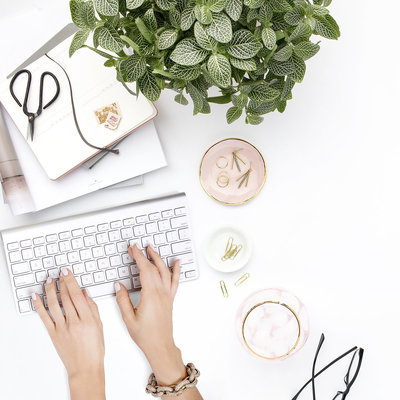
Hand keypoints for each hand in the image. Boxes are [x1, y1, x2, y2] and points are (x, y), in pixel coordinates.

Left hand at [32, 268, 104, 399]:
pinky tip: (36, 297)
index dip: (71, 281)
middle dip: (62, 282)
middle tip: (59, 272)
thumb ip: (93, 307)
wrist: (85, 367)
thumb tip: (85, 292)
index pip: (77, 294)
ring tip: (50, 280)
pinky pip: (44, 317)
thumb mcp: (99, 325)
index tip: (67, 272)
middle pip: (66, 297)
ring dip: (50, 290)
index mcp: (87, 318)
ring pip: (54, 304)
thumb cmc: (95, 348)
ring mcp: (62, 328)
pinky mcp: (53, 334)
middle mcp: (74, 322)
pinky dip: (39, 306)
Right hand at [115, 244, 186, 385]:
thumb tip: (118, 286)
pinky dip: (176, 270)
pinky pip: (175, 281)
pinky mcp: (170, 299)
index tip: (133, 248)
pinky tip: (177, 262)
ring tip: (152, 249)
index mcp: (150, 295)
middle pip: (154, 268)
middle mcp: (161, 292)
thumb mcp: (128, 319)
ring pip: (165, 271)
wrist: (160, 346)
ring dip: (158, 259)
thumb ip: (122, 300)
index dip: (138, 257)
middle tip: (136, 247)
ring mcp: (167, 295)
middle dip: (144, 255)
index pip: (145, 270)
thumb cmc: (145, 335)